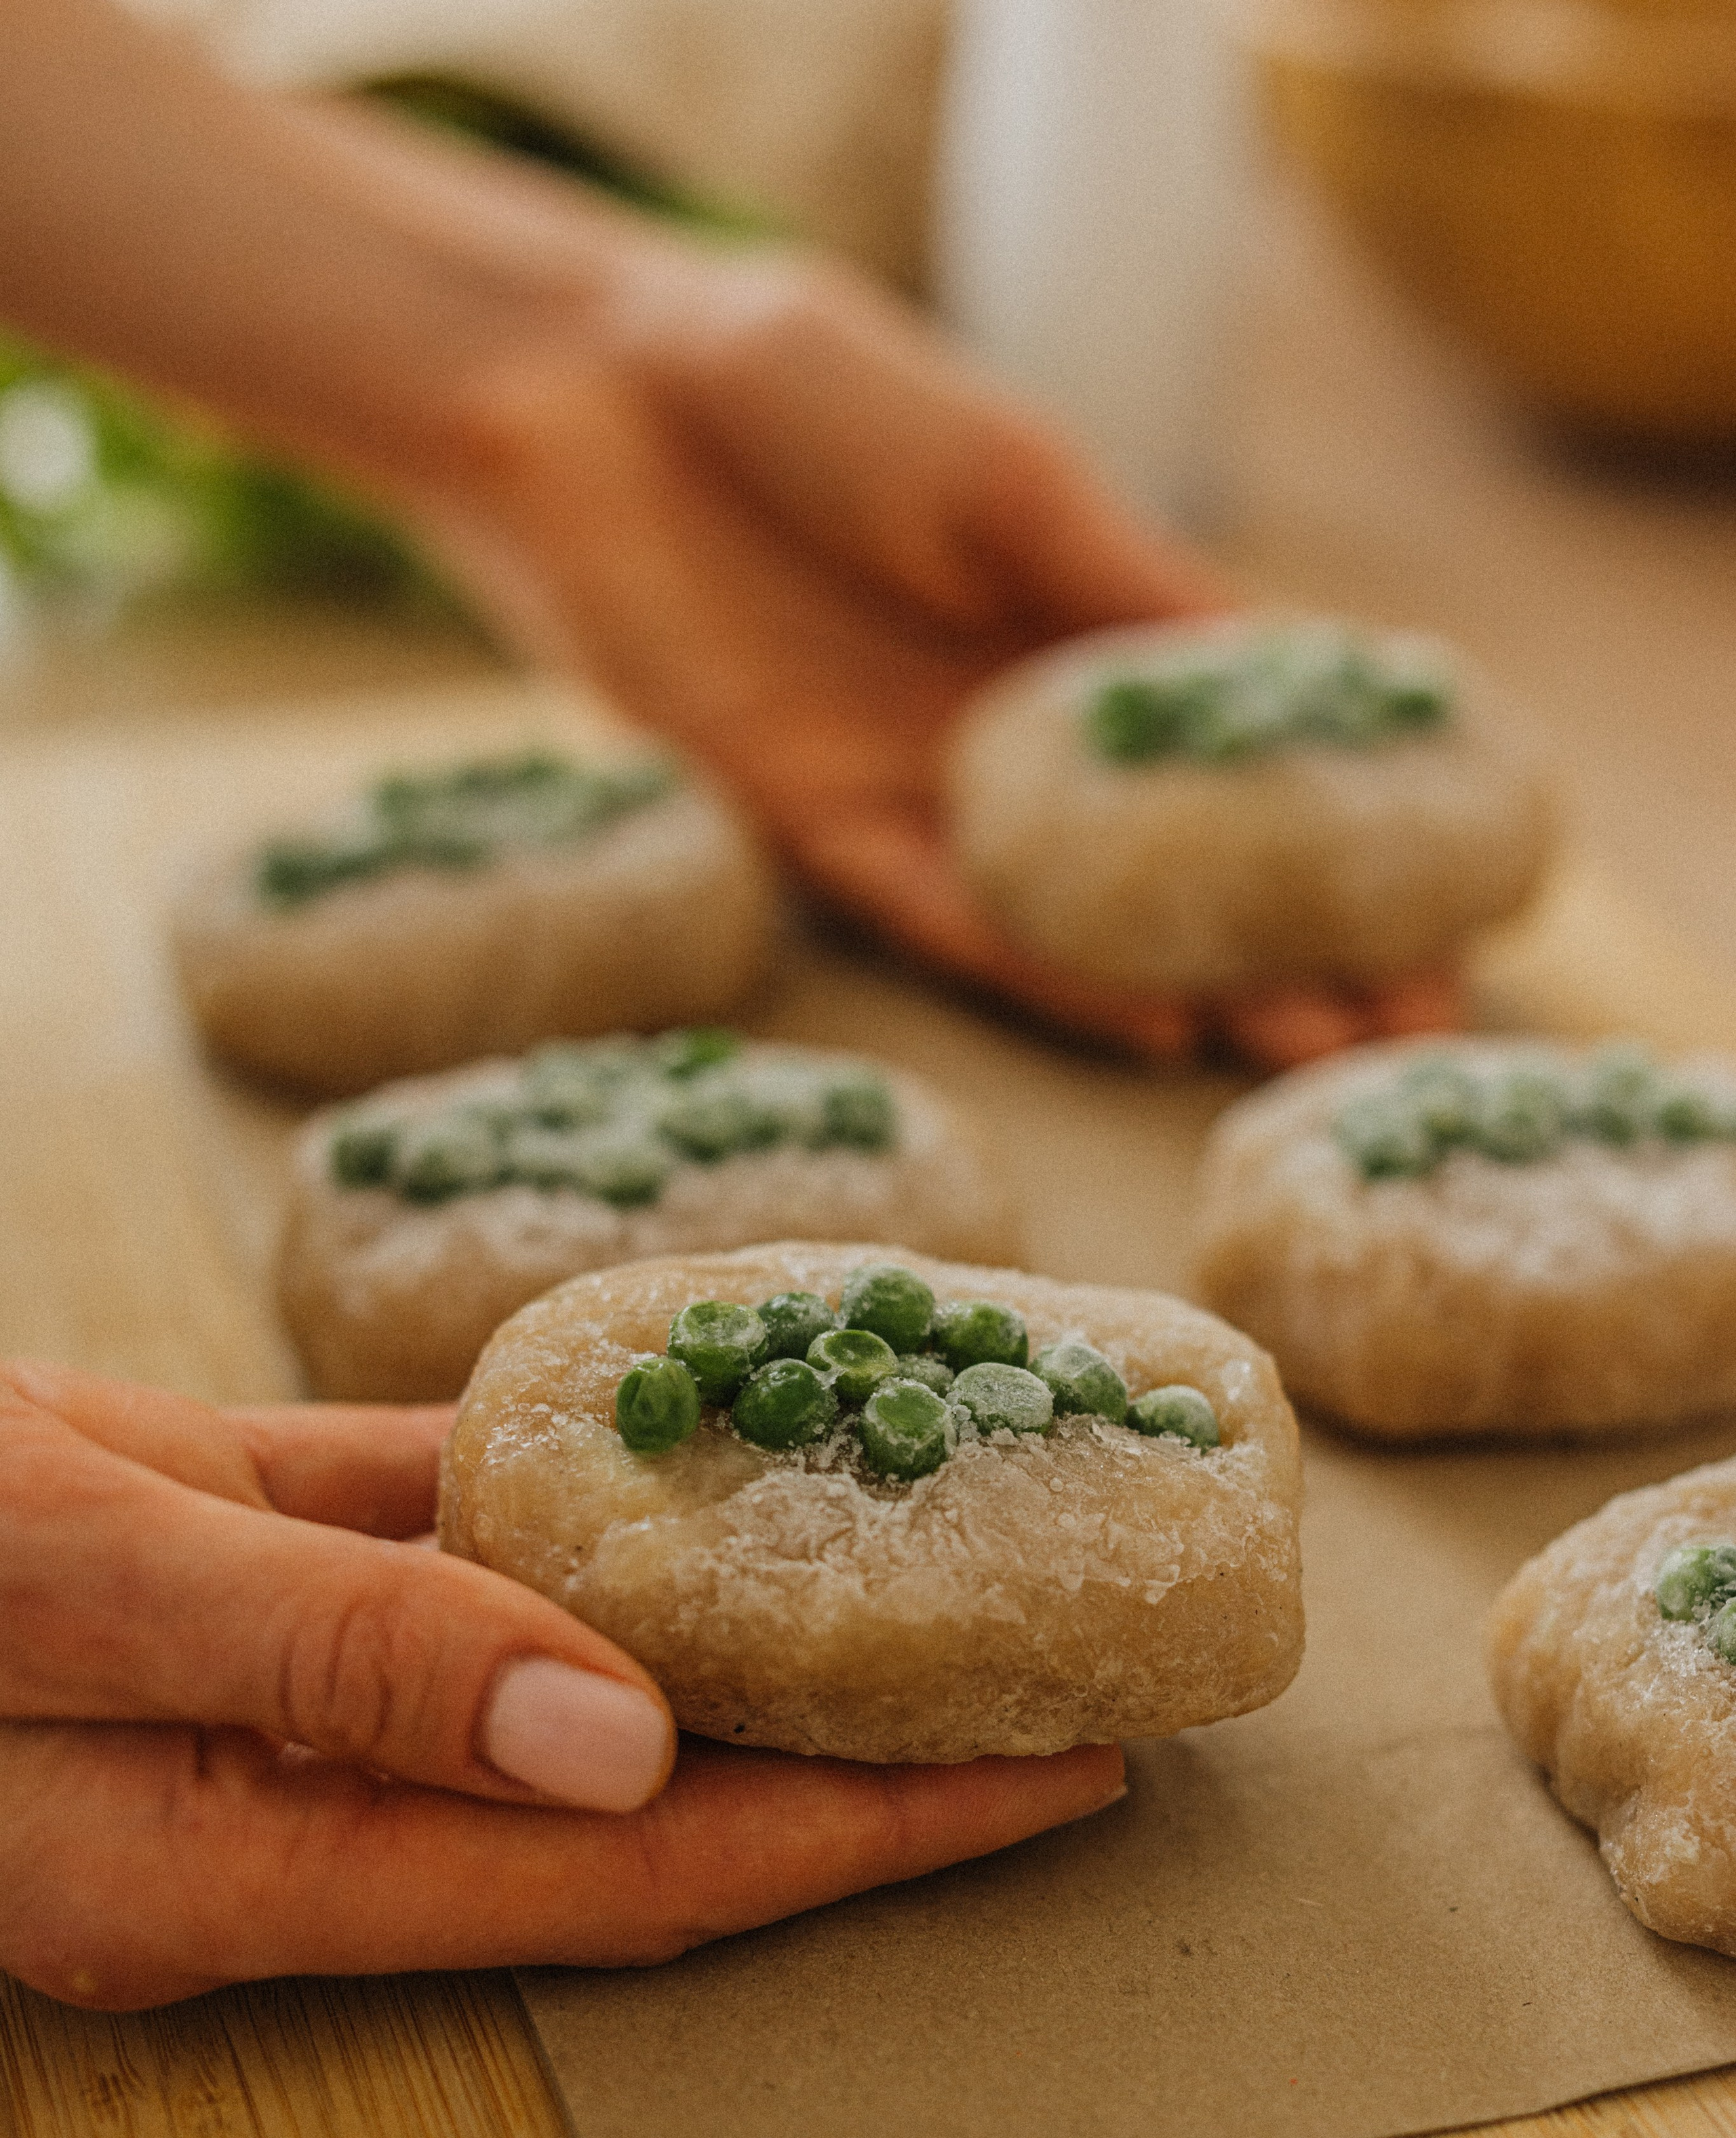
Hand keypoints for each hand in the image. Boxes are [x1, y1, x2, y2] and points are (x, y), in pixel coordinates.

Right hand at [0, 1363, 1124, 2009]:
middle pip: (631, 1796)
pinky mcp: (241, 1547)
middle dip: (853, 1757)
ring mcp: (271, 1674)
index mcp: (238, 1862)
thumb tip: (618, 1733)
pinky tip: (708, 1443)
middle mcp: (284, 1790)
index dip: (854, 1837)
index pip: (625, 1877)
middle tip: (1060, 1688)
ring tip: (936, 1573)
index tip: (1048, 1781)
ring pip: (564, 1657)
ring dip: (743, 1623)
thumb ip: (335, 1656)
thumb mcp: (63, 1579)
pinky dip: (588, 1494)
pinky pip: (456, 1533)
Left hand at [426, 229, 1467, 1066]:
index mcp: (1074, 626)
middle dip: (1289, 945)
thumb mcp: (1008, 472)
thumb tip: (1287, 675)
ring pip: (1074, 920)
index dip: (1342, 834)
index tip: (1445, 909)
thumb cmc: (811, 391)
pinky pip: (944, 921)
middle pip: (1170, 863)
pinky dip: (1041, 975)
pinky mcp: (816, 828)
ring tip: (1301, 1052)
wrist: (596, 398)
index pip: (1237, 757)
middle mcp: (1006, 730)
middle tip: (1403, 1035)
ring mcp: (919, 787)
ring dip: (1190, 991)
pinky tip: (1144, 1025)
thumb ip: (1127, 587)